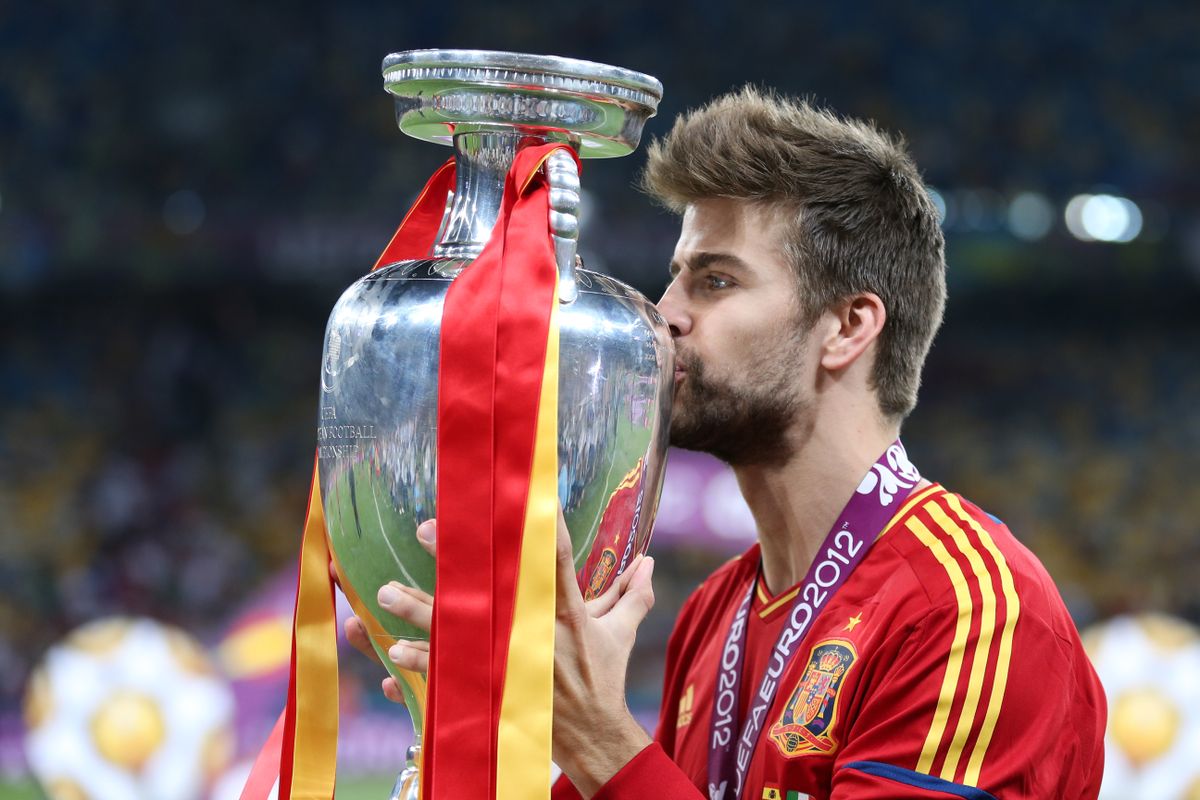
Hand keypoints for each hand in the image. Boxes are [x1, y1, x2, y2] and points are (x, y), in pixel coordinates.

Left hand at [349, 512, 657, 797]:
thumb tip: (648, 562)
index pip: (550, 559)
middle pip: (486, 591)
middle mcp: (532, 633)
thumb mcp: (620, 634)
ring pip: (454, 634)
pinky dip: (419, 666)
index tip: (510, 496)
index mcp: (566, 612)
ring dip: (418, 613)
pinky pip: (446, 677)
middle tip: (426, 531)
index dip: (532, 526)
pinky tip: (393, 654)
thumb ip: (632, 595)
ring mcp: (507, 664)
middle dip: (454, 562)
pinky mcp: (492, 691)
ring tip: (385, 595)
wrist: (595, 738)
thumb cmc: (604, 680)